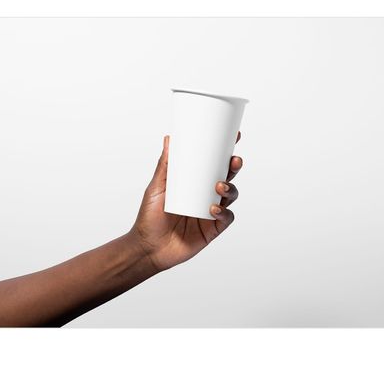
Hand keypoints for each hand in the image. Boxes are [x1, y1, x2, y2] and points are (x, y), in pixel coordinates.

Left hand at [129, 134, 243, 270]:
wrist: (148, 247)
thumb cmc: (150, 217)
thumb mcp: (156, 188)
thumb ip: (165, 166)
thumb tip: (169, 139)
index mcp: (194, 183)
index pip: (214, 164)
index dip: (226, 152)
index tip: (235, 137)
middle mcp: (206, 195)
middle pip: (227, 177)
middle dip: (234, 167)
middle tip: (233, 161)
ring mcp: (211, 212)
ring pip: (230, 196)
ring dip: (230, 188)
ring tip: (219, 186)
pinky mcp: (213, 229)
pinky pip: (226, 218)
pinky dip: (223, 212)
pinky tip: (213, 209)